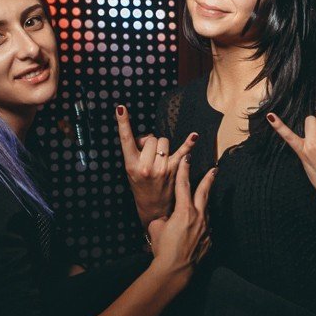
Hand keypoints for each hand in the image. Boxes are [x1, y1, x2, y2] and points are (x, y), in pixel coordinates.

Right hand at [115, 105, 196, 228]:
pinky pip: (182, 152)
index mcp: (131, 165)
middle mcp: (145, 166)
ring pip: (163, 141)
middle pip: (150, 139)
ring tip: (159, 159)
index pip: (126, 139)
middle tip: (148, 155)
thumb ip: (137, 151)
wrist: (154, 208)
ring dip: (162, 146)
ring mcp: (161, 169)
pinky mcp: (174, 171)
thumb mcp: (131, 169)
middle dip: (150, 142)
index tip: (121, 108)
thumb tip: (148, 138)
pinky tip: (194, 135)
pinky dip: (189, 143)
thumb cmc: (141, 186)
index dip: (123, 123)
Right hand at [147, 156, 214, 280]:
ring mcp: (205, 229)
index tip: (187, 158)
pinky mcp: (208, 241)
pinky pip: (207, 227)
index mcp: (183, 211)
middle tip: (214, 169)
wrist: (175, 270)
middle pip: (204, 193)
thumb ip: (163, 218)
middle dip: (208, 179)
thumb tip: (166, 219)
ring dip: (205, 203)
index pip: (183, 185)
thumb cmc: (163, 249)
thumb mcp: (156, 228)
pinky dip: (203, 223)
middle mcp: (198, 217)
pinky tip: (200, 225)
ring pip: (207, 210)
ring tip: (205, 196)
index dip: (184, 170)